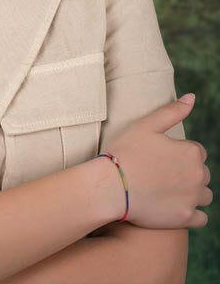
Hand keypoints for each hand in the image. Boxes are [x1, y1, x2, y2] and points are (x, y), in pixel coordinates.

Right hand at [101, 94, 211, 228]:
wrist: (111, 186)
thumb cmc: (125, 151)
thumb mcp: (146, 125)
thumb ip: (172, 111)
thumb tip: (192, 97)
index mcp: (191, 152)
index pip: (196, 151)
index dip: (177, 153)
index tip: (159, 157)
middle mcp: (199, 175)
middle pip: (202, 174)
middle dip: (187, 173)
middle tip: (159, 173)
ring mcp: (193, 198)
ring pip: (204, 195)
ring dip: (192, 193)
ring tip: (166, 190)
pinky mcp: (186, 218)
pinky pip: (201, 218)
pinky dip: (191, 213)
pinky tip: (172, 206)